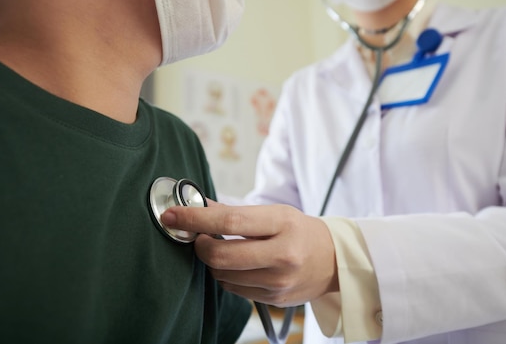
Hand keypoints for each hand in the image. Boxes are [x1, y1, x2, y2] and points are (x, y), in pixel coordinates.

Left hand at [161, 200, 338, 306]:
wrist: (334, 260)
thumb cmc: (300, 231)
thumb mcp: (275, 213)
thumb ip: (235, 212)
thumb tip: (197, 206)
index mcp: (282, 223)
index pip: (228, 221)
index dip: (194, 219)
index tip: (171, 215)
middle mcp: (282, 254)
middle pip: (220, 255)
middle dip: (199, 245)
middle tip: (197, 237)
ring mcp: (278, 280)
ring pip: (222, 274)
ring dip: (211, 261)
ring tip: (221, 249)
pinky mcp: (273, 298)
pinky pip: (233, 288)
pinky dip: (225, 275)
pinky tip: (237, 265)